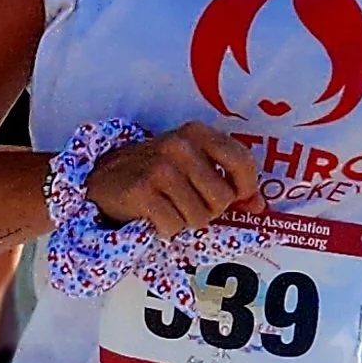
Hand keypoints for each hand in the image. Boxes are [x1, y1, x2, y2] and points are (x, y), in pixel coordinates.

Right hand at [87, 120, 265, 238]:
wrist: (102, 179)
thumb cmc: (154, 173)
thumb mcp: (192, 165)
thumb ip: (228, 180)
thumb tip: (260, 205)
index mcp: (198, 133)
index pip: (242, 162)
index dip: (246, 188)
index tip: (236, 198)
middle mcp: (181, 146)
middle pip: (222, 199)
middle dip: (209, 211)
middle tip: (188, 203)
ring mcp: (161, 167)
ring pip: (199, 217)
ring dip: (185, 222)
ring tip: (169, 208)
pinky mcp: (143, 190)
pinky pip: (174, 225)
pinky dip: (166, 228)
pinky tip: (153, 215)